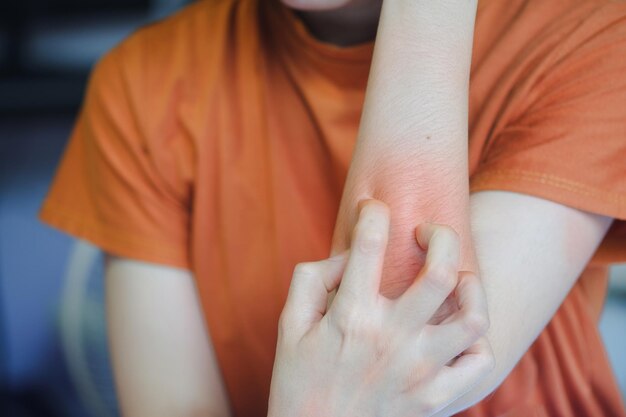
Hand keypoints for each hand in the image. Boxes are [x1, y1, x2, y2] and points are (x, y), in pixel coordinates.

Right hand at [268, 200, 493, 416]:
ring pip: (473, 315)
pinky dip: (477, 338)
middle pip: (441, 271)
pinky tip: (458, 327)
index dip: (373, 213)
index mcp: (350, 317)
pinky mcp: (435, 397)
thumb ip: (310, 280)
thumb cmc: (298, 382)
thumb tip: (345, 256)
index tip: (373, 210)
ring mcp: (419, 370)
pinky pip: (479, 362)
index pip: (370, 244)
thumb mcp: (289, 326)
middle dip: (440, 235)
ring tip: (456, 277)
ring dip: (471, 284)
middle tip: (426, 232)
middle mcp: (391, 339)